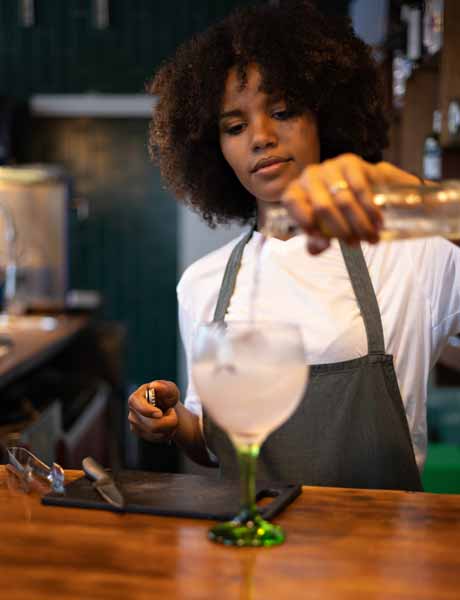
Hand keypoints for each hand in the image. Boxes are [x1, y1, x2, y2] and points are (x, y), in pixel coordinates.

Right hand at [127, 380, 179, 442]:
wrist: (167, 408)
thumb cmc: (167, 396)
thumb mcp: (170, 389)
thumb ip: (165, 387)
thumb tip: (155, 386)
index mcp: (136, 398)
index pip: (136, 405)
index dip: (148, 410)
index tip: (160, 413)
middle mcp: (132, 413)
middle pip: (150, 425)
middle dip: (168, 421)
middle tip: (174, 414)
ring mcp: (135, 426)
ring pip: (155, 434)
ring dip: (169, 428)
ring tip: (172, 419)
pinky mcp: (141, 435)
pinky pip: (156, 439)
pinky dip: (167, 434)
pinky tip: (169, 426)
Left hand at [282, 154, 420, 253]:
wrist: (364, 188)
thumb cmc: (337, 212)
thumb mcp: (324, 229)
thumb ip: (316, 241)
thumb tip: (318, 246)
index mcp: (296, 192)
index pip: (292, 201)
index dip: (305, 220)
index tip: (323, 240)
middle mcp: (309, 177)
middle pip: (322, 207)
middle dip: (341, 230)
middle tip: (355, 244)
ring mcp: (329, 167)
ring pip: (344, 200)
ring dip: (360, 223)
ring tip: (371, 237)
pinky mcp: (349, 161)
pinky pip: (360, 188)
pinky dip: (370, 209)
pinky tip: (378, 221)